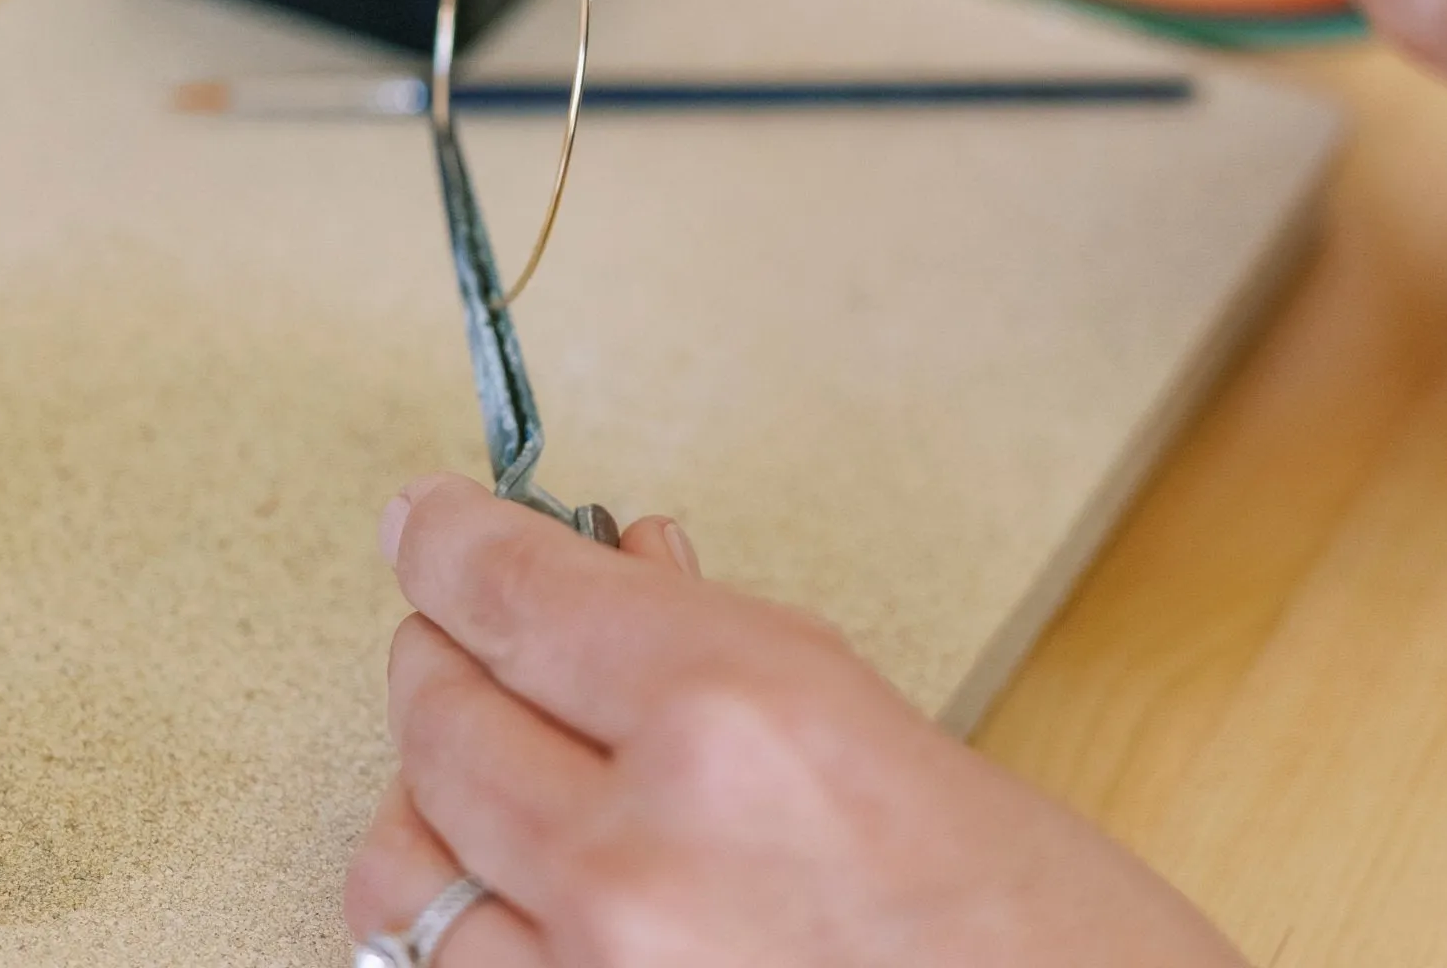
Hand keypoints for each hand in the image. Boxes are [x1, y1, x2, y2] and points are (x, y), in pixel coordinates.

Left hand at [345, 475, 1247, 967]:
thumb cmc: (1045, 924)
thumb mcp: (882, 726)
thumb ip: (724, 644)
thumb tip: (625, 570)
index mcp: (736, 719)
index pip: (516, 593)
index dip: (452, 541)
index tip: (427, 521)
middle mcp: (642, 854)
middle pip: (440, 712)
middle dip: (446, 651)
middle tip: (473, 632)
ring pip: (401, 863)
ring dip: (429, 792)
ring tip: (480, 763)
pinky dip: (461, 915)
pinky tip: (509, 881)